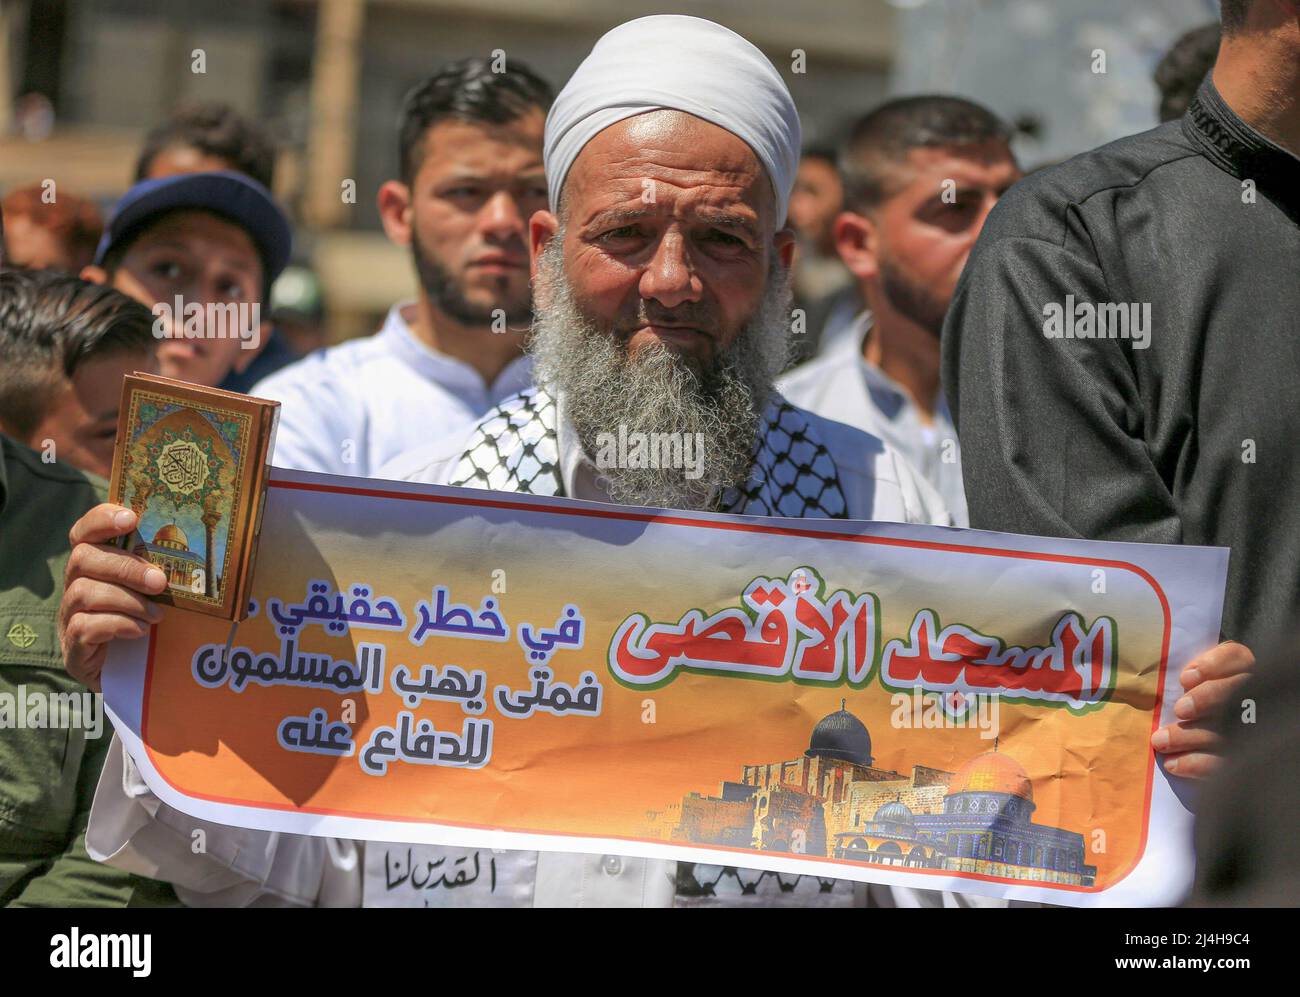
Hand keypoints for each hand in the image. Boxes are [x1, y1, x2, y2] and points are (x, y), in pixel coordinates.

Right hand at [58, 503, 166, 690]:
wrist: (138, 679)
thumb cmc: (155, 626)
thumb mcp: (165, 595)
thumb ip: (174, 570)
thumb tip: (229, 552)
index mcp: (95, 566)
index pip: (84, 533)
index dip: (101, 520)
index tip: (131, 518)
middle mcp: (76, 586)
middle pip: (83, 558)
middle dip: (126, 567)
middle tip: (160, 582)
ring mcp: (70, 617)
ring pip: (83, 593)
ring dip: (127, 600)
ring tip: (158, 615)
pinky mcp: (73, 648)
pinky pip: (84, 627)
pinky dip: (117, 625)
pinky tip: (141, 631)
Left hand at [1150, 640, 1253, 778]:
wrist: (1197, 752)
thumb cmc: (1182, 704)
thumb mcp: (1183, 687)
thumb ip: (1183, 680)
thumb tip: (1163, 681)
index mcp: (1237, 672)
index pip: (1238, 658)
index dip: (1215, 664)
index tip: (1185, 678)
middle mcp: (1251, 698)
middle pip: (1240, 691)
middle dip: (1207, 698)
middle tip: (1180, 709)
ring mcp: (1249, 732)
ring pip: (1228, 731)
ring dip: (1189, 736)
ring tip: (1159, 740)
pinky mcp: (1239, 761)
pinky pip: (1223, 764)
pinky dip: (1196, 764)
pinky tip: (1172, 763)